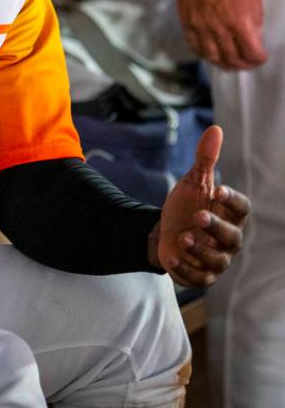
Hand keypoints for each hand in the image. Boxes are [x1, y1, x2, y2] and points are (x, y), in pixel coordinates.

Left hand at [150, 125, 248, 286]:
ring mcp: (216, 259)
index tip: (218, 189)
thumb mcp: (193, 182)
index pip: (242, 208)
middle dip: (216, 227)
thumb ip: (205, 160)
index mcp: (229, 214)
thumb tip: (215, 129)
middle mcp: (228, 239)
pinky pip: (199, 278)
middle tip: (197, 216)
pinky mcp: (201, 276)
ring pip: (217, 260)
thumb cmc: (186, 206)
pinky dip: (185, 269)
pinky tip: (171, 256)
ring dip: (200, 250)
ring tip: (182, 238)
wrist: (164, 232)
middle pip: (232, 237)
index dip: (233, 200)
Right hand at [172, 0, 266, 68]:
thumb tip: (254, 33)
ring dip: (224, 64)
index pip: (252, 53)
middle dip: (243, 65)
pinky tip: (211, 54)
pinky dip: (205, 55)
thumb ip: (255, 16)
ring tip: (230, 63)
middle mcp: (219, 29)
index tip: (261, 57)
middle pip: (232, 59)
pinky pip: (196, 47)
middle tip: (248, 63)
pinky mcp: (188, 24)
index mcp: (240, 21)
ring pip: (213, 57)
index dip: (259, 59)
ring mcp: (201, 28)